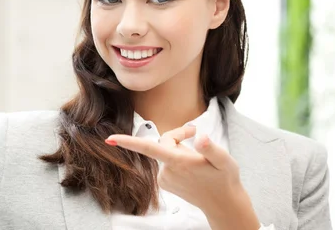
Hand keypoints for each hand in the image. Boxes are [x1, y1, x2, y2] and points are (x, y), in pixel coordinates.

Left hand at [106, 127, 260, 229]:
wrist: (223, 203)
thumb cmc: (225, 179)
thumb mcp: (225, 160)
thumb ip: (211, 148)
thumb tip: (200, 137)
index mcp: (178, 162)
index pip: (149, 148)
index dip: (128, 142)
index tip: (110, 140)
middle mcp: (167, 171)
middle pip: (164, 141)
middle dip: (178, 134)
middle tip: (195, 132)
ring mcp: (165, 178)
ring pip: (165, 151)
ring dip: (179, 148)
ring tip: (197, 156)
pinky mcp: (165, 182)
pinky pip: (166, 161)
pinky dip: (177, 159)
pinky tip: (191, 167)